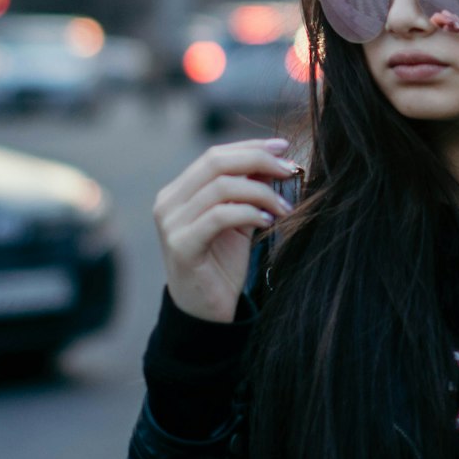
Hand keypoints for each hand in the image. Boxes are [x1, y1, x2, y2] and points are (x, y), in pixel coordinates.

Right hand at [152, 137, 298, 322]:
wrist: (206, 312)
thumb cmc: (222, 264)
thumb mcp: (238, 219)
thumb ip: (249, 190)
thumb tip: (274, 159)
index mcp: (178, 192)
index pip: (215, 155)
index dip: (250, 147)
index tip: (283, 147)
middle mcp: (168, 203)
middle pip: (216, 162)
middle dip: (258, 160)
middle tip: (289, 169)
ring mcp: (171, 224)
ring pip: (221, 187)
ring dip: (261, 192)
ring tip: (285, 207)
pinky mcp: (181, 246)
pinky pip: (219, 216)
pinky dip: (250, 213)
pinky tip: (269, 222)